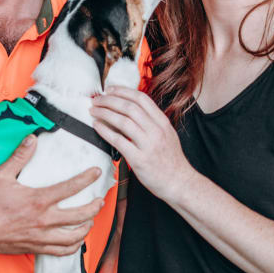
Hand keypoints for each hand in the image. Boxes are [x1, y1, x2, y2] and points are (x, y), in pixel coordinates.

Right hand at [0, 135, 103, 255]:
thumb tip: (32, 139)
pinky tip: (76, 240)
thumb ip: (19, 157)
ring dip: (87, 227)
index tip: (96, 172)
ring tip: (90, 220)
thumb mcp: (1, 175)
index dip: (87, 178)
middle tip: (99, 200)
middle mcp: (44, 220)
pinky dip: (73, 247)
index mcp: (39, 200)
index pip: (71, 188)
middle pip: (80, 216)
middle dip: (94, 207)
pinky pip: (61, 252)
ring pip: (74, 236)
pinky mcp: (36, 248)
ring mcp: (42, 237)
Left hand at [90, 86, 192, 201]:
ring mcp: (148, 145)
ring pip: (123, 121)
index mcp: (163, 122)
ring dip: (105, 113)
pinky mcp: (139, 159)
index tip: (110, 89)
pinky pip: (118, 141)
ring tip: (94, 111)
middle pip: (129, 107)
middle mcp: (156, 131)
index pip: (141, 99)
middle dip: (110, 100)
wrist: (179, 182)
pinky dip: (105, 131)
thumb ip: (152, 122)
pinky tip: (97, 126)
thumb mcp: (167, 135)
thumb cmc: (171, 161)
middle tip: (97, 100)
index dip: (123, 91)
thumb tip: (131, 110)